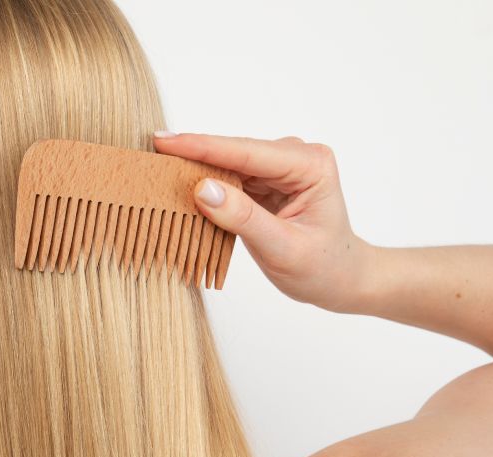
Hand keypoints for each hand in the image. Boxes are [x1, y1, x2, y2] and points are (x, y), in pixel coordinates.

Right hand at [153, 131, 373, 311]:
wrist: (342, 280)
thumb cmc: (324, 268)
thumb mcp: (283, 249)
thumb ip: (244, 218)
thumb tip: (203, 189)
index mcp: (310, 165)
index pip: (247, 153)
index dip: (202, 146)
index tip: (164, 141)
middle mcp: (297, 157)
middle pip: (234, 153)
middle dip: (193, 156)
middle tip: (150, 157)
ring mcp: (281, 168)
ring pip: (228, 164)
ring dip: (196, 171)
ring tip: (159, 173)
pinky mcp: (267, 181)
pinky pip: (230, 178)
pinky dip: (207, 186)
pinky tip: (182, 188)